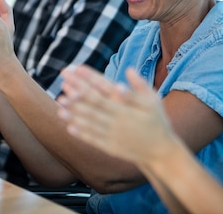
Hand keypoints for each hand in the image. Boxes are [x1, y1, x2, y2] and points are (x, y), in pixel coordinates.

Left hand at [57, 65, 176, 165]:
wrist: (161, 152)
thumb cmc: (158, 122)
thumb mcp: (154, 101)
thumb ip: (140, 86)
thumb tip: (128, 70)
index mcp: (128, 107)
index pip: (105, 89)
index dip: (90, 79)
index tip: (77, 69)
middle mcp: (119, 121)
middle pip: (94, 104)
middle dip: (77, 92)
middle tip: (63, 82)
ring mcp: (113, 135)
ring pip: (90, 121)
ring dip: (74, 112)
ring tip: (60, 103)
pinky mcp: (111, 147)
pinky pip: (93, 139)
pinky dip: (81, 133)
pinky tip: (69, 126)